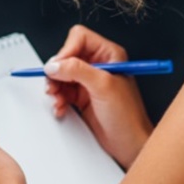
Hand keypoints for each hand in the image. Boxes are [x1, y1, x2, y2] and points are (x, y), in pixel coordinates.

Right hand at [44, 25, 152, 167]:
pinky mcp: (82, 96)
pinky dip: (58, 98)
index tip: (59, 66)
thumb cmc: (128, 116)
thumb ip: (77, 71)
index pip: (80, 38)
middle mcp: (98, 65)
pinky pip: (62, 90)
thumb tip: (55, 64)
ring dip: (55, 87)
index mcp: (109, 54)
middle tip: (54, 84)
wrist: (129, 145)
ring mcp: (89, 81)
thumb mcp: (103, 87)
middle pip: (67, 56)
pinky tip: (62, 107)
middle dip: (58, 71)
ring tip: (57, 98)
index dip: (66, 50)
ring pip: (61, 74)